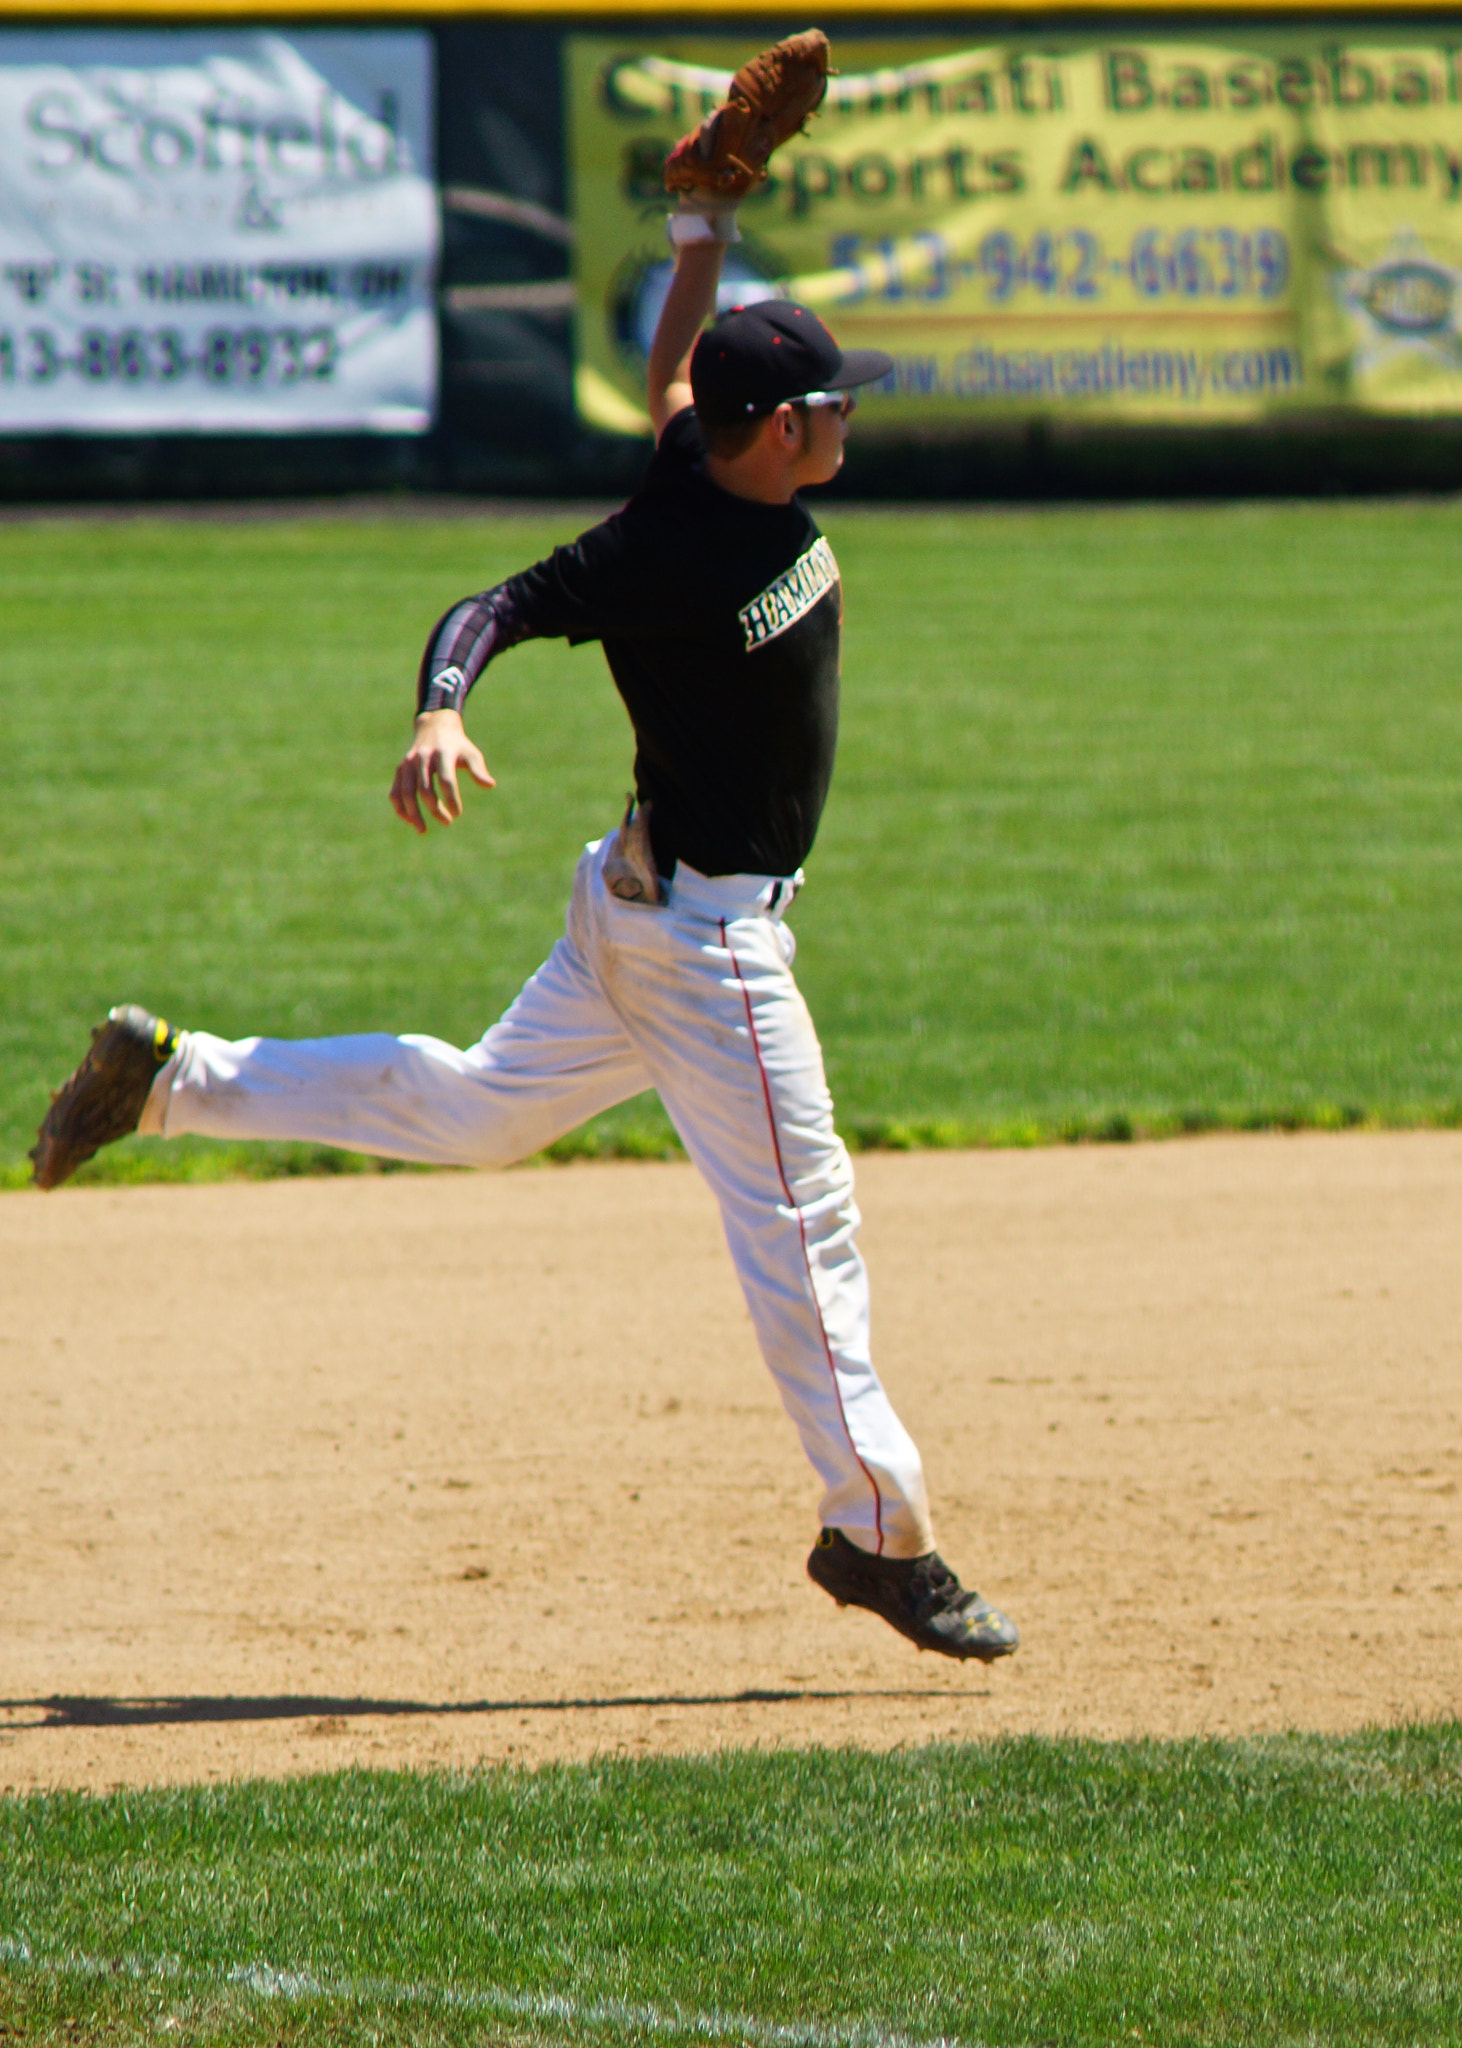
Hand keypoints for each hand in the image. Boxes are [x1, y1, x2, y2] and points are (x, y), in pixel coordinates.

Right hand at [389, 709, 493, 833]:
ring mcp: (408, 763)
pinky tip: (410, 821)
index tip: (458, 813)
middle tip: (448, 822)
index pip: (446, 780)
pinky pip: (396, 791)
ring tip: (422, 830)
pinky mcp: (400, 769)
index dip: (451, 799)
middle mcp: (423, 758)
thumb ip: (478, 770)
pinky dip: (400, 807)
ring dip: (413, 813)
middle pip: (425, 789)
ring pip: (406, 792)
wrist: (434, 726)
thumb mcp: (471, 754)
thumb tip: (490, 785)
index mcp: (442, 753)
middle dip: (435, 809)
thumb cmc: (457, 745)